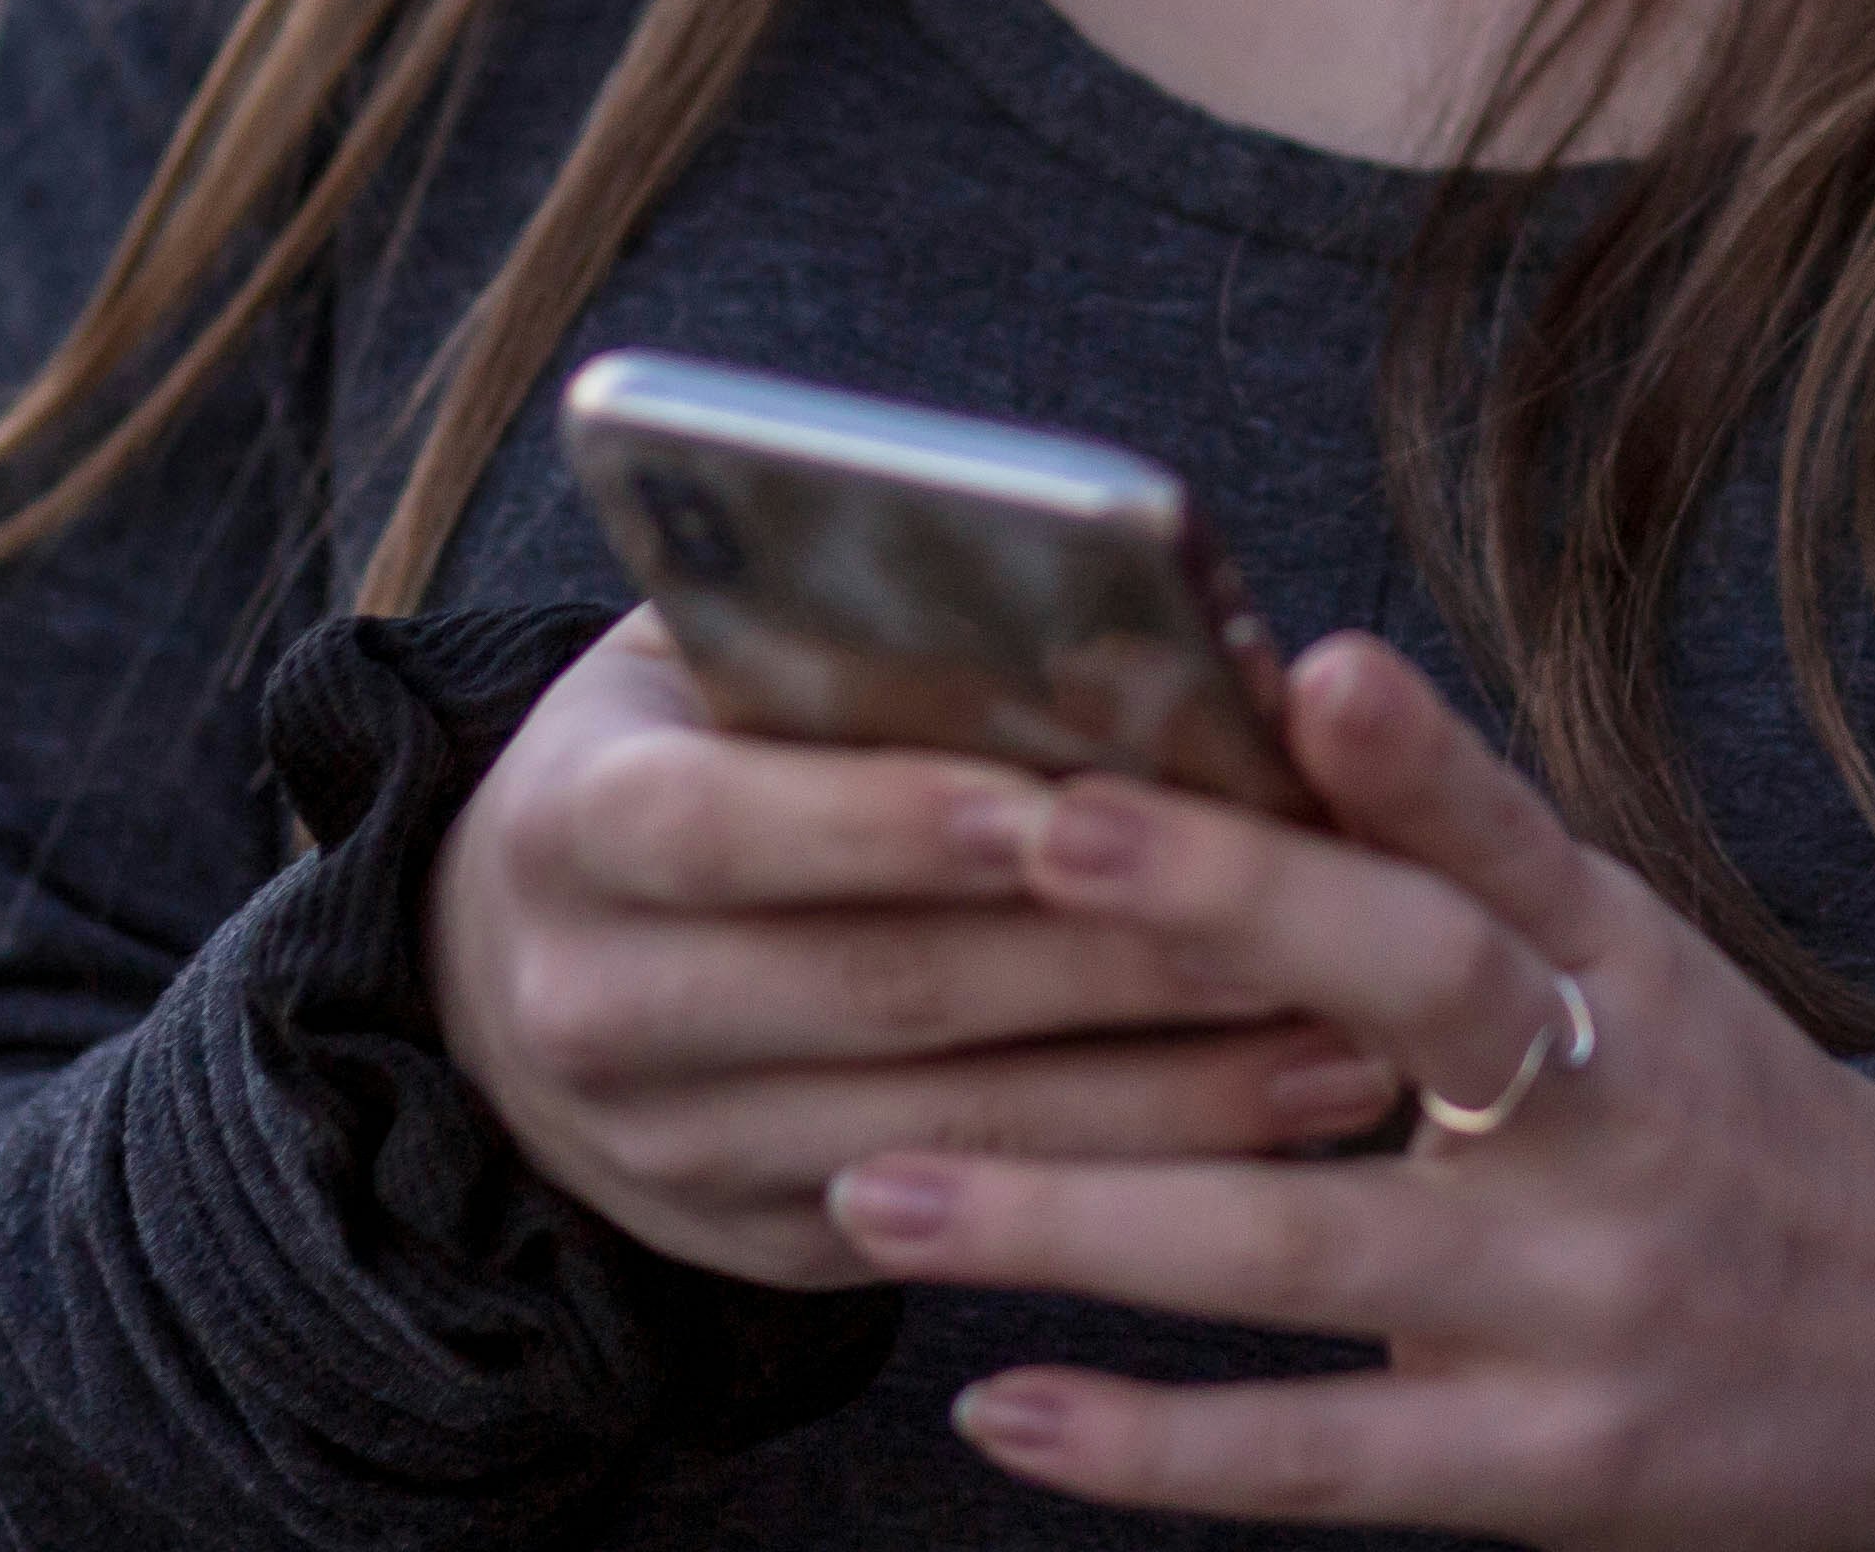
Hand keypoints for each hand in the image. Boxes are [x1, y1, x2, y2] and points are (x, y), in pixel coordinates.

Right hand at [427, 611, 1406, 1285]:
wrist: (523, 966)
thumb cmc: (685, 745)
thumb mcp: (704, 658)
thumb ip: (854, 638)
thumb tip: (1113, 628)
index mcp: (568, 826)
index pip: (721, 826)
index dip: (892, 820)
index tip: (1063, 802)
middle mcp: (596, 1007)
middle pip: (876, 989)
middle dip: (1102, 956)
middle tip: (1303, 907)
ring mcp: (674, 1154)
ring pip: (952, 1131)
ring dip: (1167, 1088)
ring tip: (1351, 1028)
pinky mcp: (764, 1246)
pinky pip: (977, 1222)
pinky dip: (1140, 1166)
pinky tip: (1283, 1115)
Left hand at [822, 633, 1874, 1550]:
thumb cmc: (1705, 1121)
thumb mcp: (1631, 966)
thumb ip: (1456, 865)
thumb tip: (1259, 694)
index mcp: (1628, 962)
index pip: (1514, 835)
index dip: (1416, 758)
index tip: (1306, 667)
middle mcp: (1613, 1109)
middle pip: (1424, 990)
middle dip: (1227, 908)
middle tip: (1033, 843)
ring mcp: (1578, 1297)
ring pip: (1305, 1248)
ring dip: (1077, 1216)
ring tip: (883, 1180)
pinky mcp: (1544, 1465)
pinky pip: (1317, 1458)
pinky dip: (1148, 1442)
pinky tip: (999, 1406)